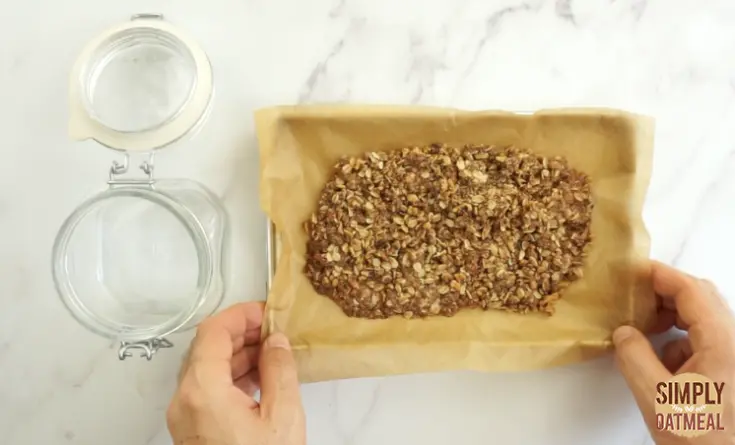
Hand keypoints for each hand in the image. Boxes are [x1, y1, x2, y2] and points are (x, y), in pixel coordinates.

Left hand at [167, 302, 305, 444]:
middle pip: (207, 347)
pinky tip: (259, 379)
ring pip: (206, 368)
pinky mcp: (192, 429)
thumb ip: (280, 372)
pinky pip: (207, 390)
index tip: (265, 311)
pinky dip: (231, 376)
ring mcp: (185, 416)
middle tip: (272, 330)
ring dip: (238, 355)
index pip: (213, 331)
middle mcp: (185, 401)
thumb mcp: (282, 417)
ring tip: (272, 354)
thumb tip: (276, 342)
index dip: (241, 315)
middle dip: (242, 333)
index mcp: (203, 391)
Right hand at [613, 262, 734, 443]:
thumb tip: (624, 333)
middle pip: (702, 300)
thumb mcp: (658, 399)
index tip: (634, 270)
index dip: (661, 275)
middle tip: (635, 297)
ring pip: (705, 322)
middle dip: (665, 295)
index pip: (692, 290)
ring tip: (645, 330)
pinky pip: (707, 343)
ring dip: (673, 319)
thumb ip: (635, 358)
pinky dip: (682, 342)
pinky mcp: (733, 373)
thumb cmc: (703, 439)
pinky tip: (664, 363)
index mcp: (724, 342)